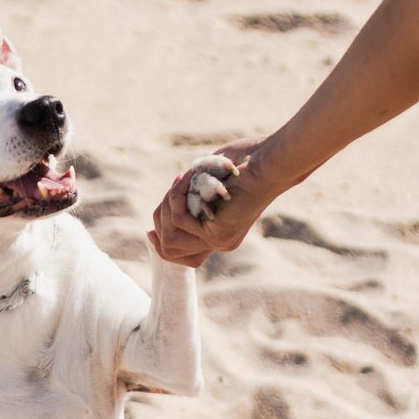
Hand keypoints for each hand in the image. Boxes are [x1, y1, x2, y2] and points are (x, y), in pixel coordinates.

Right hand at [149, 136, 281, 267]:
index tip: (149, 230)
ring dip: (169, 204)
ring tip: (184, 180)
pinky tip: (188, 179)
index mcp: (221, 234)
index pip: (180, 256)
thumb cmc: (243, 164)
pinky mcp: (216, 233)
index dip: (160, 243)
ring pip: (169, 237)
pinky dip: (177, 196)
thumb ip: (189, 200)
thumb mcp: (209, 183)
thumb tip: (159, 215)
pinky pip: (178, 220)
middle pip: (169, 249)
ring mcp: (218, 241)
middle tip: (175, 187)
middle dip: (161, 217)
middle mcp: (220, 242)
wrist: (268, 163)